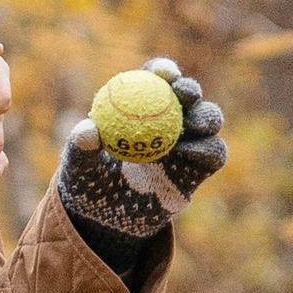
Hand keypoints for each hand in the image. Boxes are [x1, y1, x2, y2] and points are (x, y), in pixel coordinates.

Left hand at [55, 60, 225, 241]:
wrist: (108, 222)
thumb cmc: (89, 186)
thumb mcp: (78, 168)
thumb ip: (81, 149)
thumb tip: (87, 130)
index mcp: (139, 108)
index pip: (154, 81)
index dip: (163, 71)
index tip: (163, 72)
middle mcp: (167, 121)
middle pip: (188, 95)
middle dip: (189, 89)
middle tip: (182, 94)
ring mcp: (187, 143)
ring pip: (209, 120)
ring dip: (205, 117)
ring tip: (189, 124)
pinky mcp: (199, 169)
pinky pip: (214, 154)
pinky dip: (207, 149)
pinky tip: (188, 152)